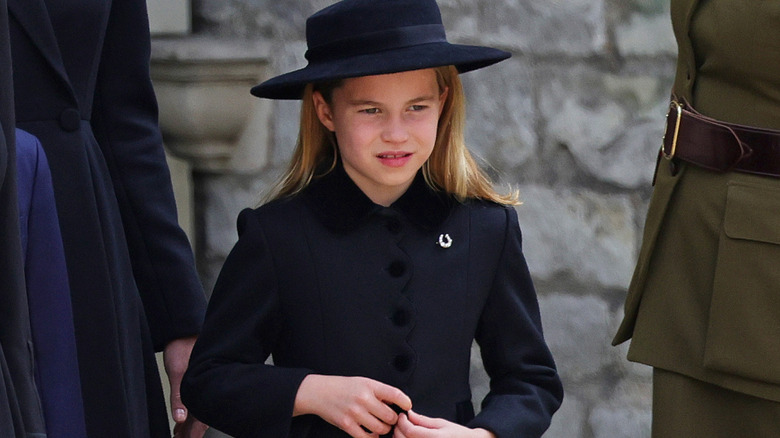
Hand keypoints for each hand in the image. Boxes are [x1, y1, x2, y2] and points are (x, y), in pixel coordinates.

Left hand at [163, 336, 208, 437]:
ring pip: (199, 412)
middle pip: (200, 419)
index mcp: (205, 388)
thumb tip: (180, 418)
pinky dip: (189, 415)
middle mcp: (207, 388)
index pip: (200, 420)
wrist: (183, 329)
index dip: (192, 434)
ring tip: (181, 436)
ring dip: (189, 426)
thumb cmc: (182, 345)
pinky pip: (196, 403)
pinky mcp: (198, 381)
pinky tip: (182, 420)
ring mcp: (204, 385)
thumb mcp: (177, 371)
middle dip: (191, 433)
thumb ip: (178, 396)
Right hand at [293, 374, 412, 437]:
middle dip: (393, 420)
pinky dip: (372, 437)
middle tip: (390, 418)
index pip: (395, 394)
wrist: (319, 392)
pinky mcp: (347, 425)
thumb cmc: (343, 387)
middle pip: (390, 416)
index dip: (405, 402)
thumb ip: (379, 391)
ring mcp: (355, 413)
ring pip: (381, 428)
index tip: (407, 407)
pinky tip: (372, 433)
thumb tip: (397, 402)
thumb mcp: (363, 382)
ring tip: (381, 425)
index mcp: (369, 386)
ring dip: (384, 429)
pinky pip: (366, 437)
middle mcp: (363, 398)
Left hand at [393, 410, 494, 437]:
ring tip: (405, 430)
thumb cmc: (459, 436)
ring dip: (400, 437)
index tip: (402, 416)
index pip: (410, 431)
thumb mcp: (442, 423)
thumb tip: (409, 414)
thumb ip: (423, 420)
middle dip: (399, 428)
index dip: (402, 422)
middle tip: (401, 421)